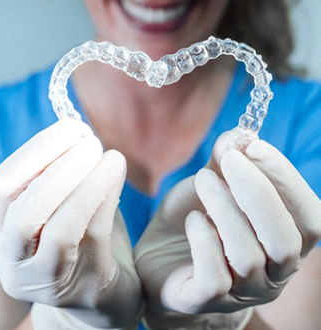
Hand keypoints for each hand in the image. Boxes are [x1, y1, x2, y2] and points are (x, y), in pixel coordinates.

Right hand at [0, 119, 141, 328]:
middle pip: (23, 212)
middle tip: (90, 140)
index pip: (1, 189)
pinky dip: (105, 199)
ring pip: (58, 230)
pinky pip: (92, 237)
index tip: (70, 127)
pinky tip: (117, 174)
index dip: (34, 154)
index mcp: (2, 232)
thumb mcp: (63, 206)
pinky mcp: (81, 285)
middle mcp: (13, 259)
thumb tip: (83, 137)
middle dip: (58, 168)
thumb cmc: (81, 240)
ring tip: (110, 155)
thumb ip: (65, 178)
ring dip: (86, 184)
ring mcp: (45, 278)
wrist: (99, 293)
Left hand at [135, 130, 320, 328]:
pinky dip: (204, 240)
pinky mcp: (207, 300)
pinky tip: (193, 220)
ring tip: (203, 180)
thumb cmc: (194, 217)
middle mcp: (272, 273)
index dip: (286, 179)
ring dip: (224, 208)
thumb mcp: (212, 184)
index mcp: (284, 241)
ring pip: (248, 256)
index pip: (310, 217)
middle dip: (258, 192)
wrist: (160, 254)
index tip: (254, 146)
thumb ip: (226, 162)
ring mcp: (242, 293)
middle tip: (228, 159)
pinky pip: (215, 277)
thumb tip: (238, 135)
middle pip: (286, 240)